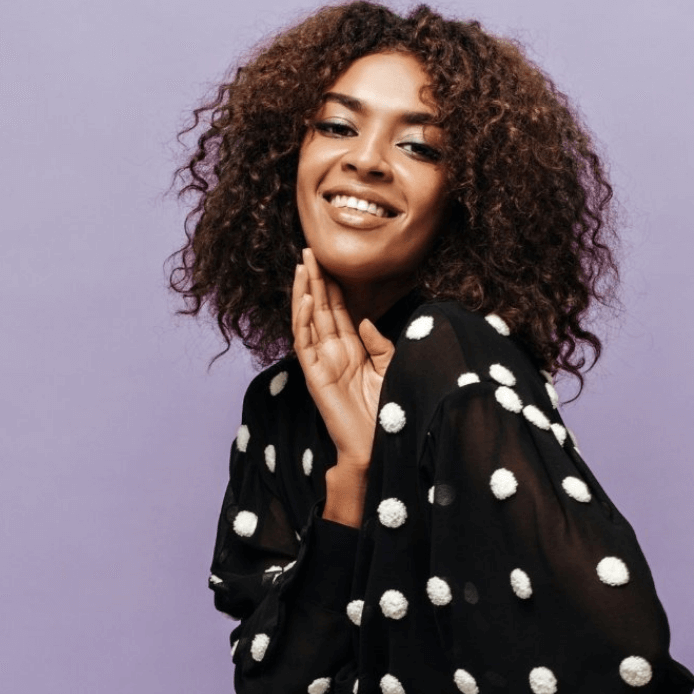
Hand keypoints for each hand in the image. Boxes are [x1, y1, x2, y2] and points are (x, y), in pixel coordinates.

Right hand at [291, 248, 395, 469]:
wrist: (381, 444)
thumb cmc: (388, 410)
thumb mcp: (390, 368)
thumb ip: (379, 343)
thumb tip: (365, 320)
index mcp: (351, 349)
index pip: (337, 310)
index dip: (332, 285)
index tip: (329, 259)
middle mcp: (333, 353)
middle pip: (319, 309)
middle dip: (314, 280)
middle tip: (309, 250)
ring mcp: (321, 363)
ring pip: (307, 321)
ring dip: (303, 293)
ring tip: (302, 266)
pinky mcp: (314, 375)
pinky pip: (304, 343)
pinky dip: (302, 320)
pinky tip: (305, 299)